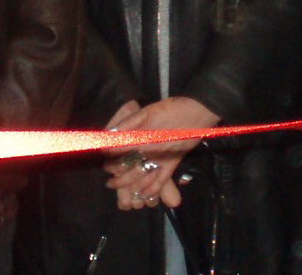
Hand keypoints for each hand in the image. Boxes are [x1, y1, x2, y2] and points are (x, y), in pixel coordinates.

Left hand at [102, 96, 219, 210]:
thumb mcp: (146, 110)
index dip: (109, 156)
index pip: (120, 150)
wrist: (198, 110)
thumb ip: (128, 123)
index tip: (103, 157)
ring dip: (129, 184)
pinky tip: (144, 194)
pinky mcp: (174, 162)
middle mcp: (152, 150)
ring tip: (116, 186)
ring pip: (143, 177)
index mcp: (144, 136)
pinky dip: (152, 189)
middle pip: (130, 168)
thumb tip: (109, 134)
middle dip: (116, 175)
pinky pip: (162, 179)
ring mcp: (164, 158)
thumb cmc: (171, 108)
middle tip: (108, 178)